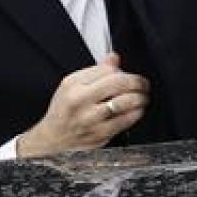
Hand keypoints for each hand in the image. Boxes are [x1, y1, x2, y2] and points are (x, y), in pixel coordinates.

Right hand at [15, 53, 149, 158]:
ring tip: (143, 96)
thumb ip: (95, 71)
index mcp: (73, 85)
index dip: (121, 70)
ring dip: (140, 97)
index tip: (125, 73)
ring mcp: (91, 120)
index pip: (106, 70)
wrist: (53, 138)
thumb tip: (114, 58)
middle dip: (137, 82)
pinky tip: (138, 110)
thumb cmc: (63, 109)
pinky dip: (136, 113)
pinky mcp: (100, 135)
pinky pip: (125, 121)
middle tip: (143, 83)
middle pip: (118, 84)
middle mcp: (81, 102)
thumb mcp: (71, 84)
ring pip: (125, 103)